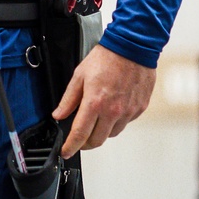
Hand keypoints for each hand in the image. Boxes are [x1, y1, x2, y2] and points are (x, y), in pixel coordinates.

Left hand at [53, 43, 155, 157]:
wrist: (133, 47)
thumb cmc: (106, 58)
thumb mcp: (79, 75)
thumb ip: (69, 99)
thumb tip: (59, 115)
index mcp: (95, 103)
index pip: (80, 134)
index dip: (70, 146)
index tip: (66, 151)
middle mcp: (113, 111)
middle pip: (97, 140)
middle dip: (85, 144)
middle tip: (79, 139)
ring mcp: (128, 111)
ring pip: (112, 133)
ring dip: (102, 132)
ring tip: (97, 119)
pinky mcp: (139, 109)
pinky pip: (125, 123)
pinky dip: (116, 121)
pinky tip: (112, 109)